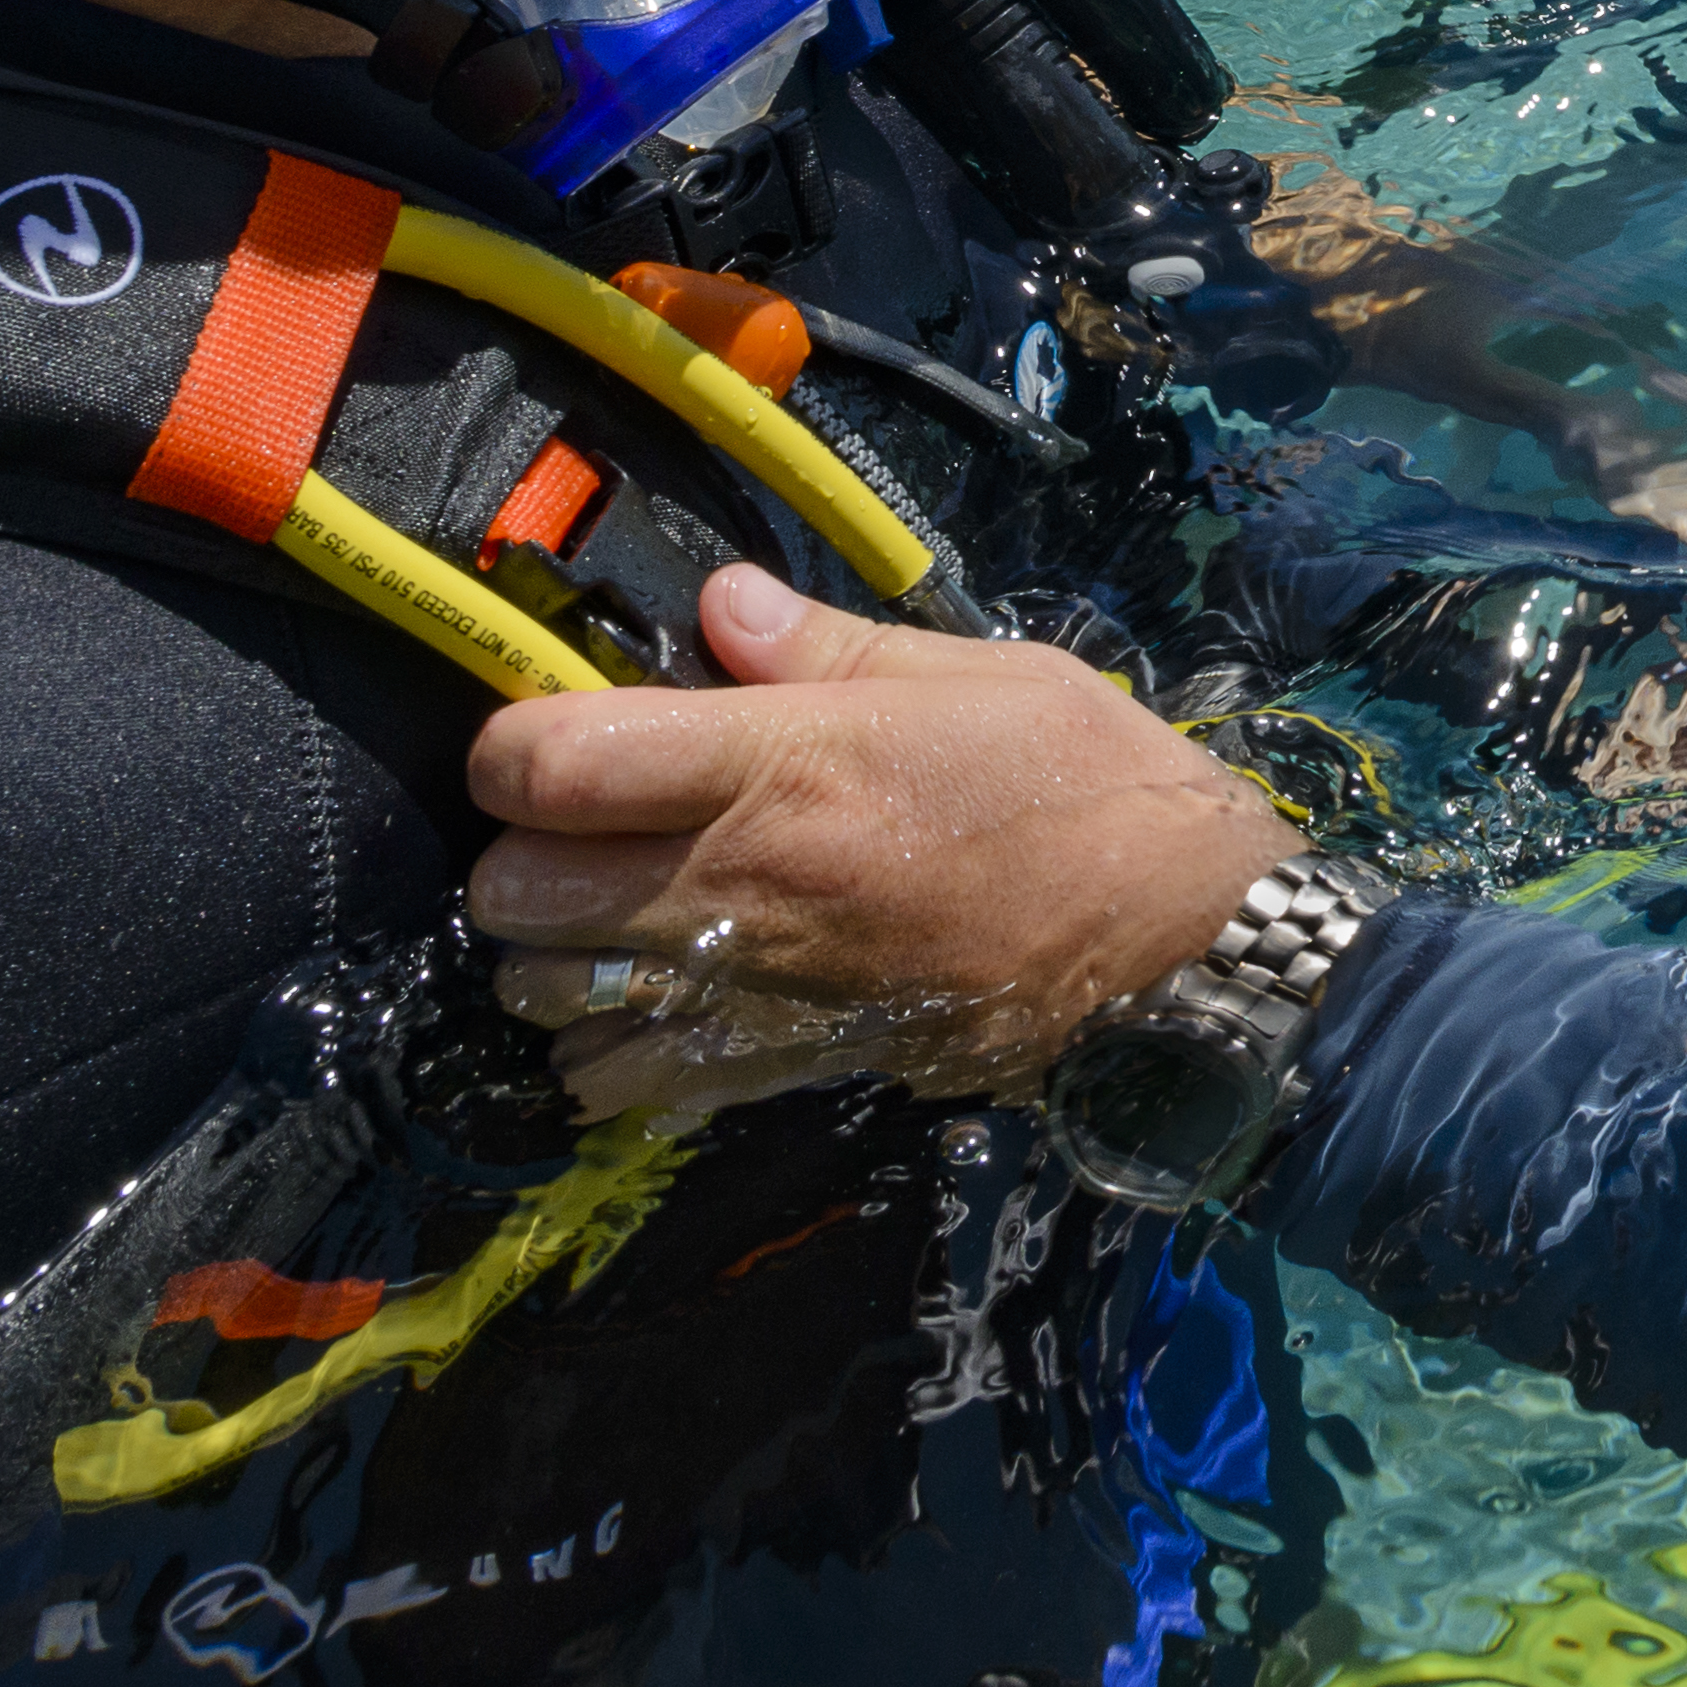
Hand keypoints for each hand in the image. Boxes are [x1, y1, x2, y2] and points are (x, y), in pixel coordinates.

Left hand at [466, 562, 1287, 1120]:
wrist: (1176, 941)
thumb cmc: (1086, 780)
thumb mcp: (977, 671)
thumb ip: (824, 642)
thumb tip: (716, 603)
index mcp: (785, 764)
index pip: (551, 764)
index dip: (510, 745)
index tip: (547, 731)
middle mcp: (745, 882)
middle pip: (514, 890)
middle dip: (518, 851)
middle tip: (580, 822)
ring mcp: (753, 987)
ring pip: (543, 996)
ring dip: (546, 953)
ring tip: (602, 912)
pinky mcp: (779, 1065)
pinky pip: (620, 1082)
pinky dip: (601, 1051)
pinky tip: (645, 1004)